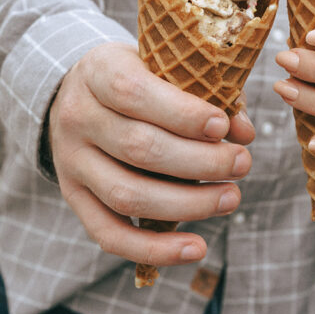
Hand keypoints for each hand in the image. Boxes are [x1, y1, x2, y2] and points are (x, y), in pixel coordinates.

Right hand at [48, 42, 253, 268]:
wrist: (76, 94)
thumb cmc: (138, 77)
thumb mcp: (163, 64)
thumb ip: (206, 91)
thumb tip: (243, 133)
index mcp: (99, 71)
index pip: (133, 92)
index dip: (182, 113)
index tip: (222, 125)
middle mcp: (78, 117)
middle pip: (138, 148)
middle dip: (199, 162)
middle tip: (242, 164)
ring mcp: (71, 162)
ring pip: (126, 194)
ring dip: (187, 204)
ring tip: (231, 197)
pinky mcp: (75, 198)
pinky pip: (109, 234)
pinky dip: (154, 249)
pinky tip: (196, 249)